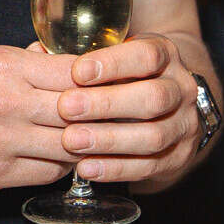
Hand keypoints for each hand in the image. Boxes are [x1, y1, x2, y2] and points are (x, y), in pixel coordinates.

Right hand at [0, 38, 192, 208]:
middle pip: (80, 110)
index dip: (102, 79)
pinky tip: (62, 161)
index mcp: (2, 67)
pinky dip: (60, 168)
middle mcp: (6, 104)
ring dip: (85, 145)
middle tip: (121, 117)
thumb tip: (52, 56)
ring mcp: (2, 143)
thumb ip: (13, 60)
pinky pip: (47, 173)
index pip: (75, 72)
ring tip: (96, 141)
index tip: (115, 83)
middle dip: (103, 115)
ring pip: (70, 145)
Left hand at [51, 34, 205, 190]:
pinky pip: (149, 167)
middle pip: (153, 98)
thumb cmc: (130, 74)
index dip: (114, 63)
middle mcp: (182, 88)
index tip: (77, 71)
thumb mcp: (117, 54)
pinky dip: (116, 169)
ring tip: (71, 141)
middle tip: (66, 108)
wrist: (170, 105)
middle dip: (107, 104)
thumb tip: (38, 54)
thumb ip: (87, 56)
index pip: (147, 56)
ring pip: (153, 135)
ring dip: (109, 140)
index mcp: (166, 55)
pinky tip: (85, 168)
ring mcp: (184, 125)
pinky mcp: (179, 157)